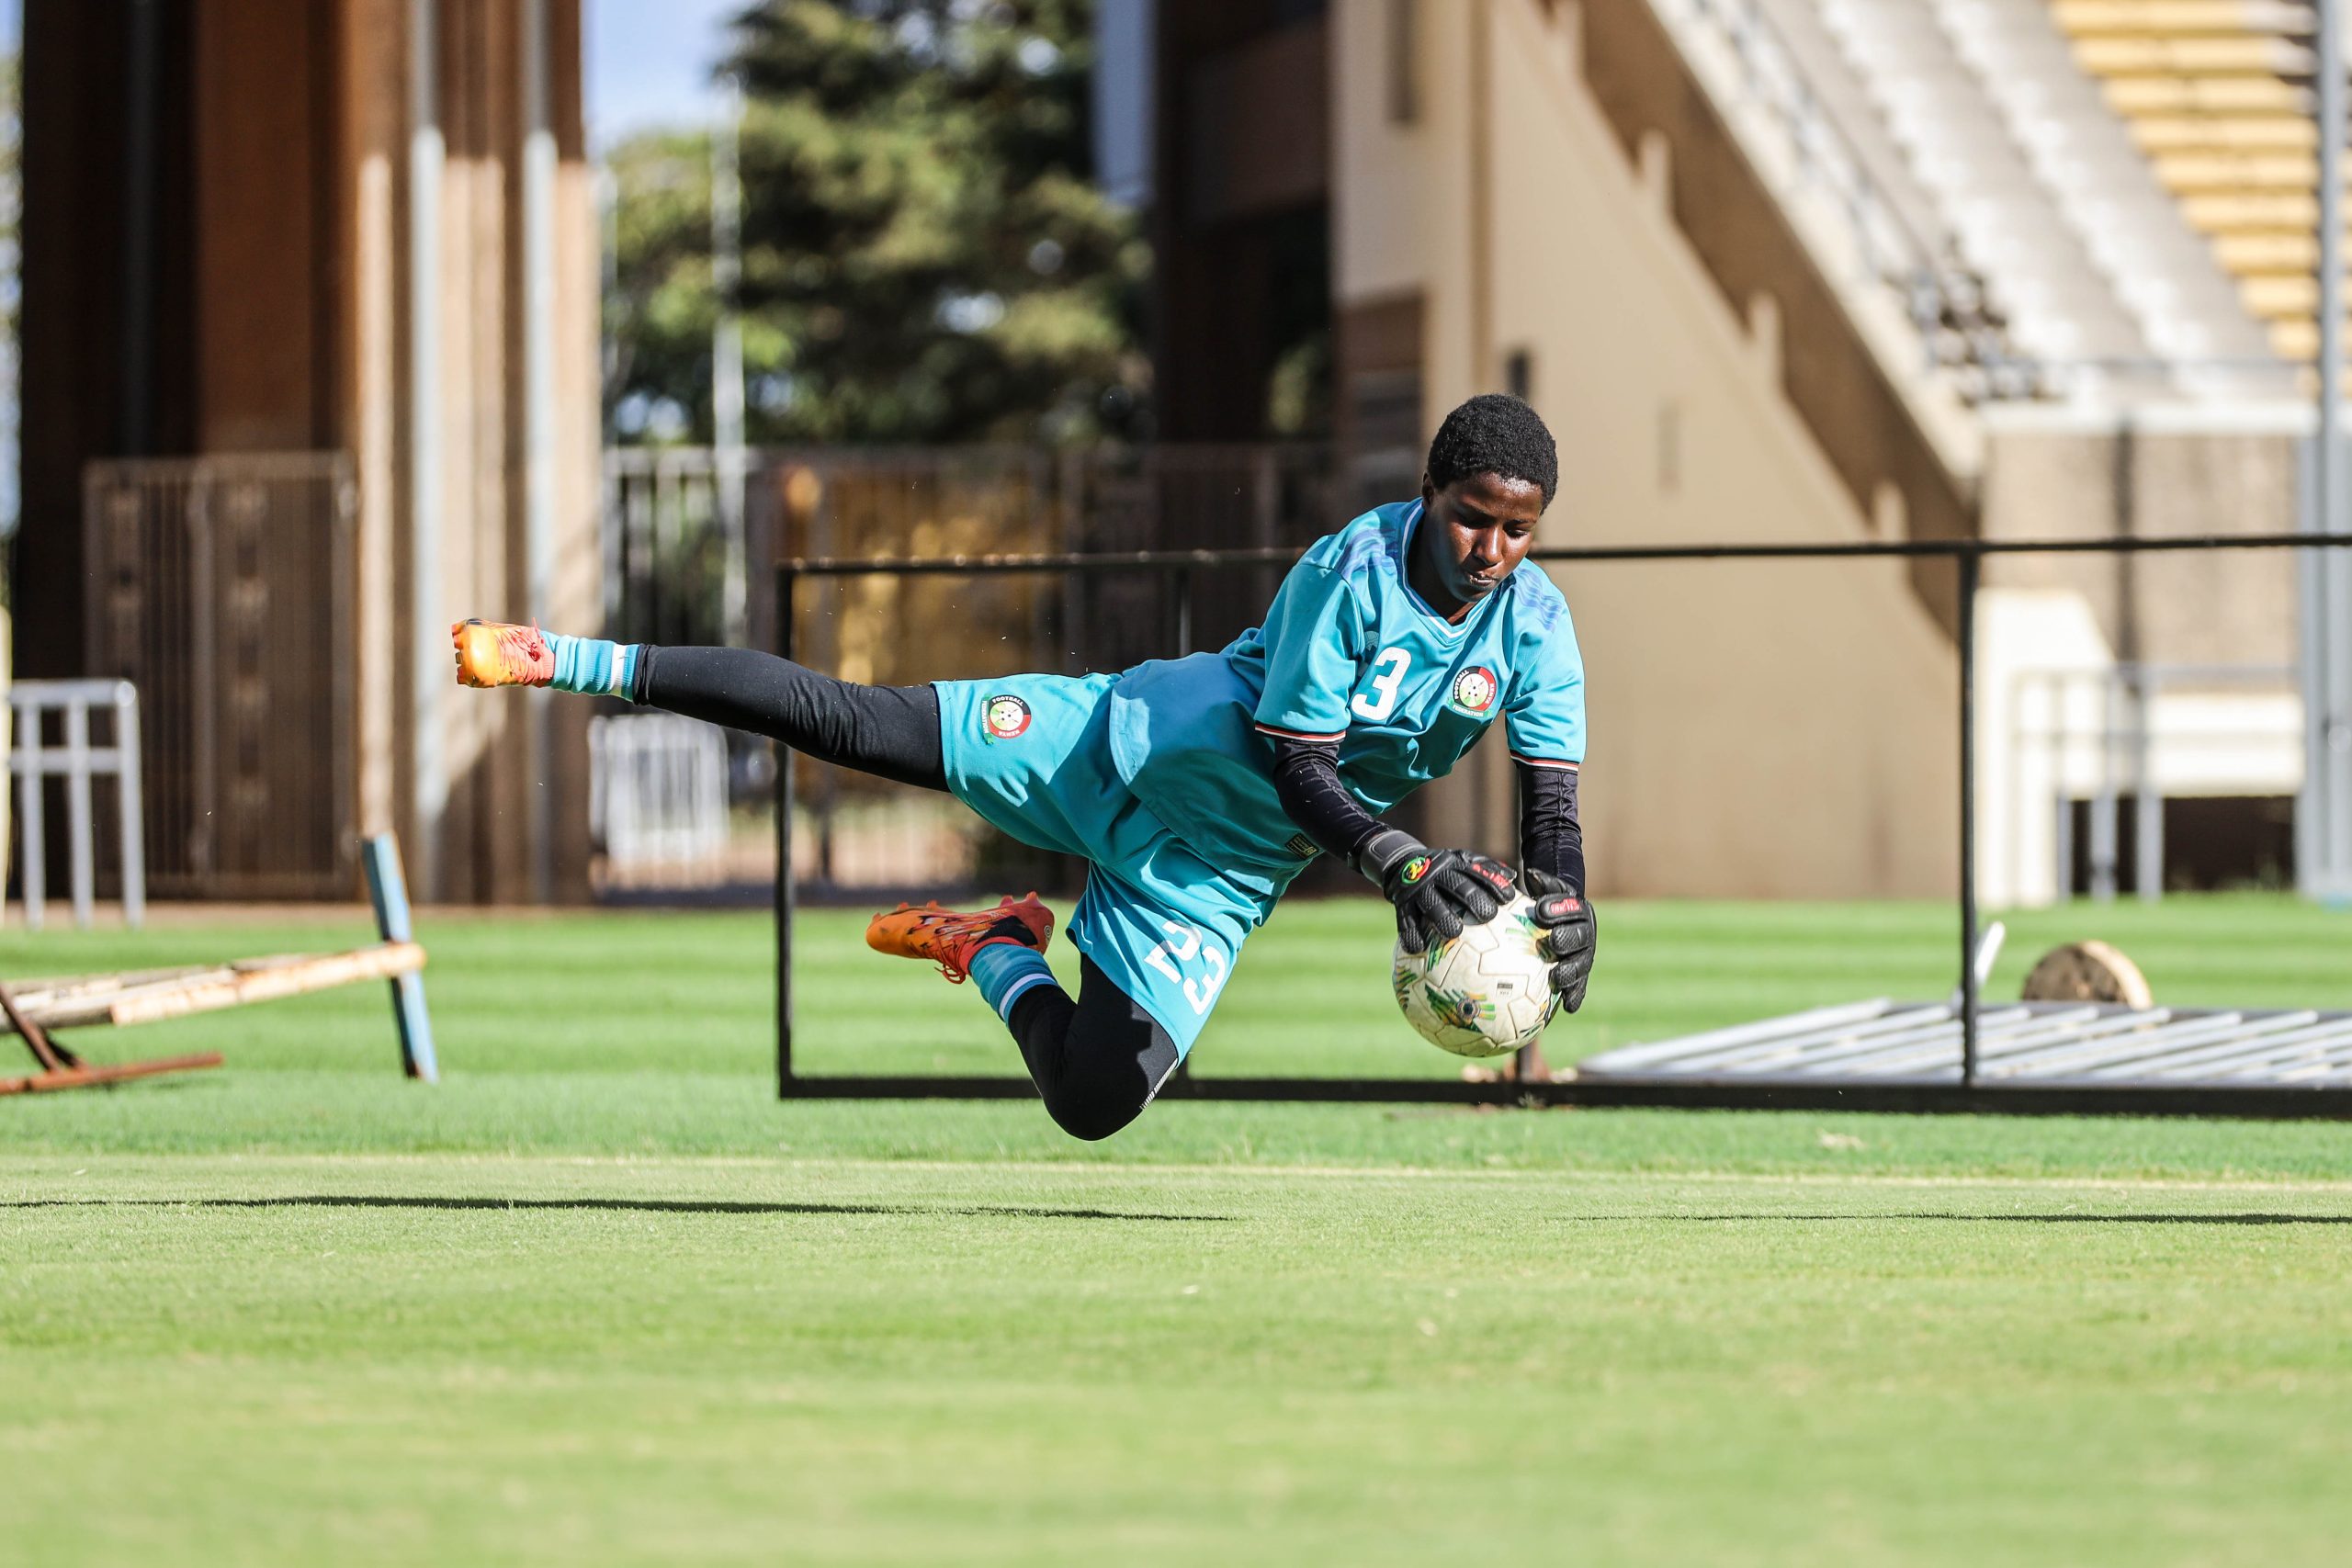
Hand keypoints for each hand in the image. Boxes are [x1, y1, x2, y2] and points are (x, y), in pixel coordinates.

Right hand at [1383, 848, 1516, 954]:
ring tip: (1454, 933)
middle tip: (1488, 916)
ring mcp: (1418, 889)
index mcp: (1454, 865)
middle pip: (1455, 885)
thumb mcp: (1461, 861)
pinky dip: (1411, 934)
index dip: (1493, 883)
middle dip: (1472, 899)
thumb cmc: (1443, 870)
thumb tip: (1512, 877)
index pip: (1476, 872)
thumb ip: (1485, 868)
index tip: (1508, 898)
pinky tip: (1419, 948)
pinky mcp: (1402, 903)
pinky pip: (1405, 920)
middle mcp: (1437, 875)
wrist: (1402, 864)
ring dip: (1442, 917)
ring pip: (1431, 903)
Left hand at [1521, 868, 1595, 1011]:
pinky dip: (1575, 996)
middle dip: (1567, 940)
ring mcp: (1585, 955)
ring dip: (1571, 972)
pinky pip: (1580, 986)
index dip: (1557, 909)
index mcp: (1579, 911)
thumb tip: (1530, 873)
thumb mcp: (1547, 890)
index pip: (1571, 908)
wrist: (1559, 922)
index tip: (1538, 912)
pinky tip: (1568, 1007)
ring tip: (1557, 978)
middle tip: (1552, 942)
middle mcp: (1586, 934)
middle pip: (1580, 938)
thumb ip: (1543, 882)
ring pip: (1581, 964)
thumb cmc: (1548, 903)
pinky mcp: (1580, 974)